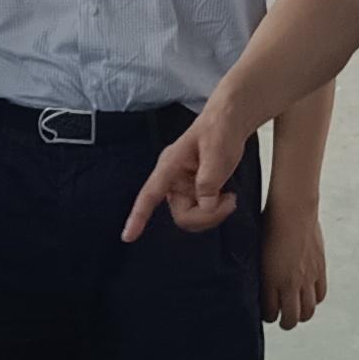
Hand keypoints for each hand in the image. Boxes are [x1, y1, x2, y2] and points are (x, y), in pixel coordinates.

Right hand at [124, 107, 249, 241]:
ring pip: (192, 218)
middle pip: (182, 215)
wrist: (230, 122)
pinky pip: (201, 214)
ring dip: (213, 214)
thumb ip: (209, 178)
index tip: (128, 236)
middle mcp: (172, 180)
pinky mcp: (194, 193)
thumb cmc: (219, 129)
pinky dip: (216, 211)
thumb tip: (206, 205)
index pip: (150, 194)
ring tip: (230, 197)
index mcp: (169, 165)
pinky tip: (227, 196)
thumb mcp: (217, 151)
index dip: (138, 216)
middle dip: (207, 216)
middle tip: (231, 201)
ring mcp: (183, 188)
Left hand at [261, 202, 326, 329]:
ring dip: (302, 314)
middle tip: (282, 320)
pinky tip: (308, 295)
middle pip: (291, 318)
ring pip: (308, 311)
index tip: (266, 313)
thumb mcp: (256, 249)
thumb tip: (256, 281)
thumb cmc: (269, 224)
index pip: (269, 313)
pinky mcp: (320, 268)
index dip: (267, 317)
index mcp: (270, 279)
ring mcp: (307, 277)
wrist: (293, 209)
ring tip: (296, 311)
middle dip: (285, 323)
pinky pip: (320, 294)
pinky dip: (314, 299)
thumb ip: (259, 269)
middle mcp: (290, 282)